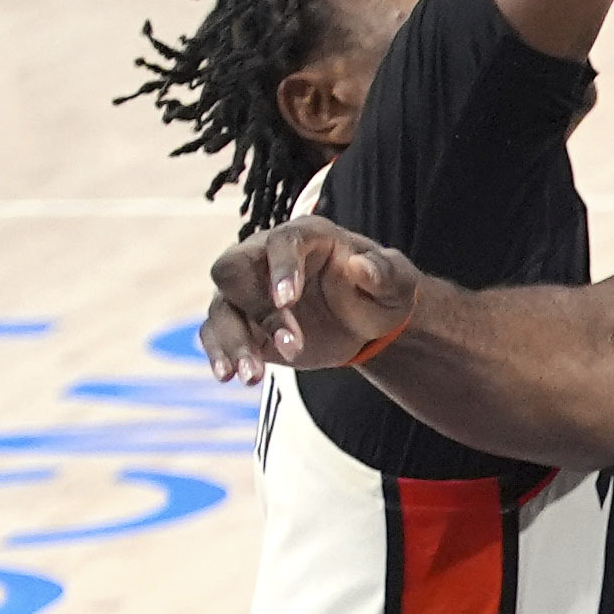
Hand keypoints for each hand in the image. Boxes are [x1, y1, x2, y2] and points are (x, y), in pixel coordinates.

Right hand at [203, 216, 421, 382]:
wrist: (365, 324)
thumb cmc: (381, 292)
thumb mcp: (397, 283)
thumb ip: (384, 272)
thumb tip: (359, 266)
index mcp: (307, 236)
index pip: (282, 241)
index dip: (280, 268)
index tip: (287, 301)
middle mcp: (267, 258)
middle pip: (232, 267)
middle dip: (253, 306)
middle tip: (291, 344)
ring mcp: (249, 291)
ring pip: (221, 307)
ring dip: (234, 342)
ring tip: (254, 377)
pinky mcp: (241, 324)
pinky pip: (216, 334)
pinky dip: (220, 354)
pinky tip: (231, 376)